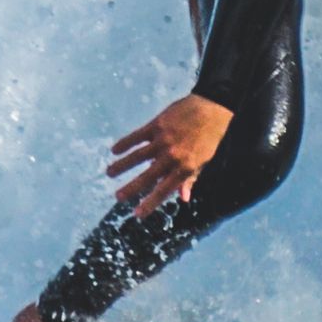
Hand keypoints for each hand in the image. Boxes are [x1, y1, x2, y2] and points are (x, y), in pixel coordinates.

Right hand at [104, 93, 231, 212]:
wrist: (212, 107)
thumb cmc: (210, 137)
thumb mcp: (204, 160)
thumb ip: (190, 178)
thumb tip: (183, 198)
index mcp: (185, 168)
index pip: (163, 190)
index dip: (149, 203)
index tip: (137, 214)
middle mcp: (172, 156)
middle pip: (147, 176)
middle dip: (131, 189)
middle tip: (118, 197)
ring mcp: (163, 139)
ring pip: (137, 156)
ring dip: (122, 166)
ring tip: (109, 173)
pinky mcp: (157, 125)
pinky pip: (137, 136)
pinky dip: (125, 143)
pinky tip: (114, 150)